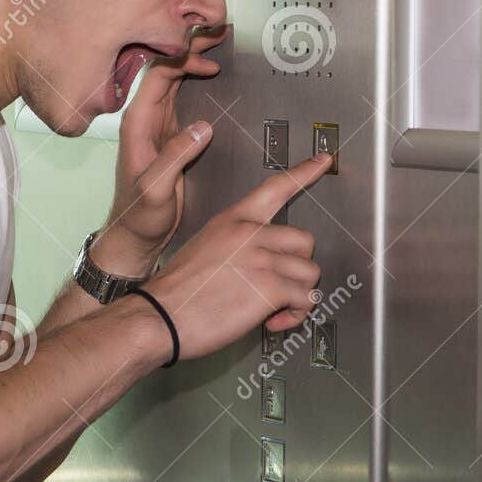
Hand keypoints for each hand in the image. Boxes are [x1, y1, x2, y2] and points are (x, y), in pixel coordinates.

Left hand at [98, 24, 230, 271]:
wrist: (134, 235)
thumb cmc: (139, 216)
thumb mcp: (157, 189)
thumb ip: (176, 157)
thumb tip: (203, 127)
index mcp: (137, 124)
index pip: (158, 74)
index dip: (182, 56)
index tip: (208, 49)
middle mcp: (144, 119)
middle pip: (165, 67)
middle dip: (190, 45)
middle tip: (218, 31)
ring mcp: (156, 124)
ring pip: (173, 77)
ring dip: (193, 57)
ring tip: (217, 41)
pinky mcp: (168, 133)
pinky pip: (181, 93)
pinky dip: (196, 77)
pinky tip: (211, 71)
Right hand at [139, 153, 332, 362]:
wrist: (158, 316)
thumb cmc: (176, 292)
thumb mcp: (204, 249)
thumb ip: (238, 246)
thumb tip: (263, 262)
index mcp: (233, 220)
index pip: (275, 187)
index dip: (304, 172)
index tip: (324, 161)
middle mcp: (250, 233)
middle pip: (304, 240)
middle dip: (297, 267)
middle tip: (279, 286)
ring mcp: (261, 259)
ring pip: (310, 273)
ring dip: (297, 295)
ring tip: (275, 308)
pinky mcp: (269, 288)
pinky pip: (305, 300)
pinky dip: (294, 316)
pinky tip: (272, 321)